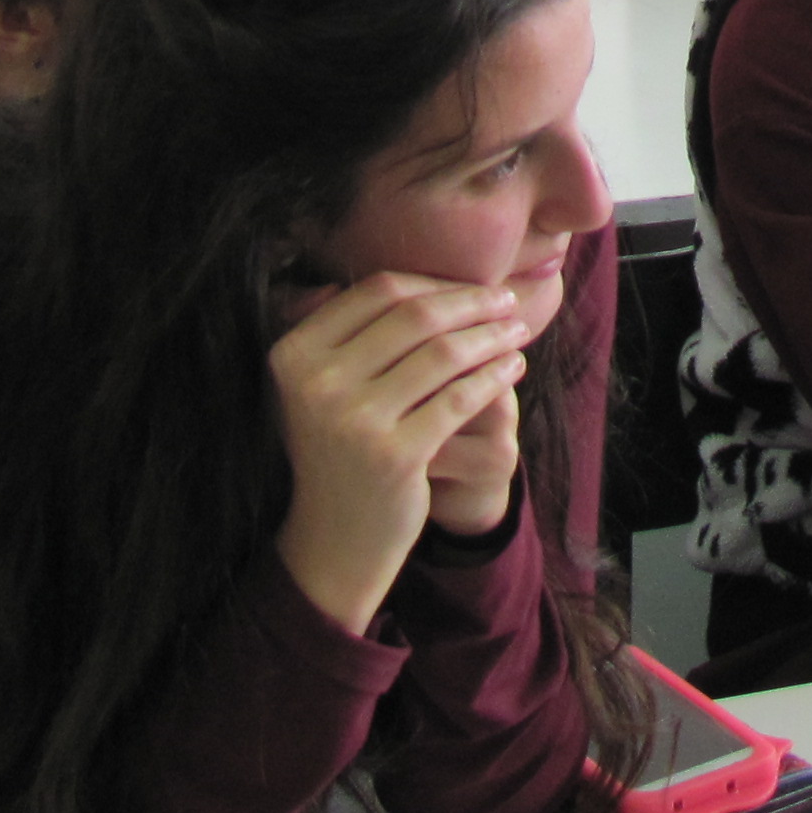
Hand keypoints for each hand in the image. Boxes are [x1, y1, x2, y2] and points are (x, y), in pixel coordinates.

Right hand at [269, 272, 532, 633]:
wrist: (334, 539)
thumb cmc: (339, 448)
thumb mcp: (321, 387)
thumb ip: (350, 330)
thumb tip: (411, 273)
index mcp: (293, 354)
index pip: (377, 291)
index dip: (432, 282)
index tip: (471, 285)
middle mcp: (316, 384)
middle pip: (414, 316)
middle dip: (471, 303)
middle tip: (508, 301)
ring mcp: (354, 421)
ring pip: (443, 354)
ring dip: (491, 336)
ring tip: (518, 332)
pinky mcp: (395, 456)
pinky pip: (459, 398)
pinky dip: (493, 376)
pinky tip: (513, 368)